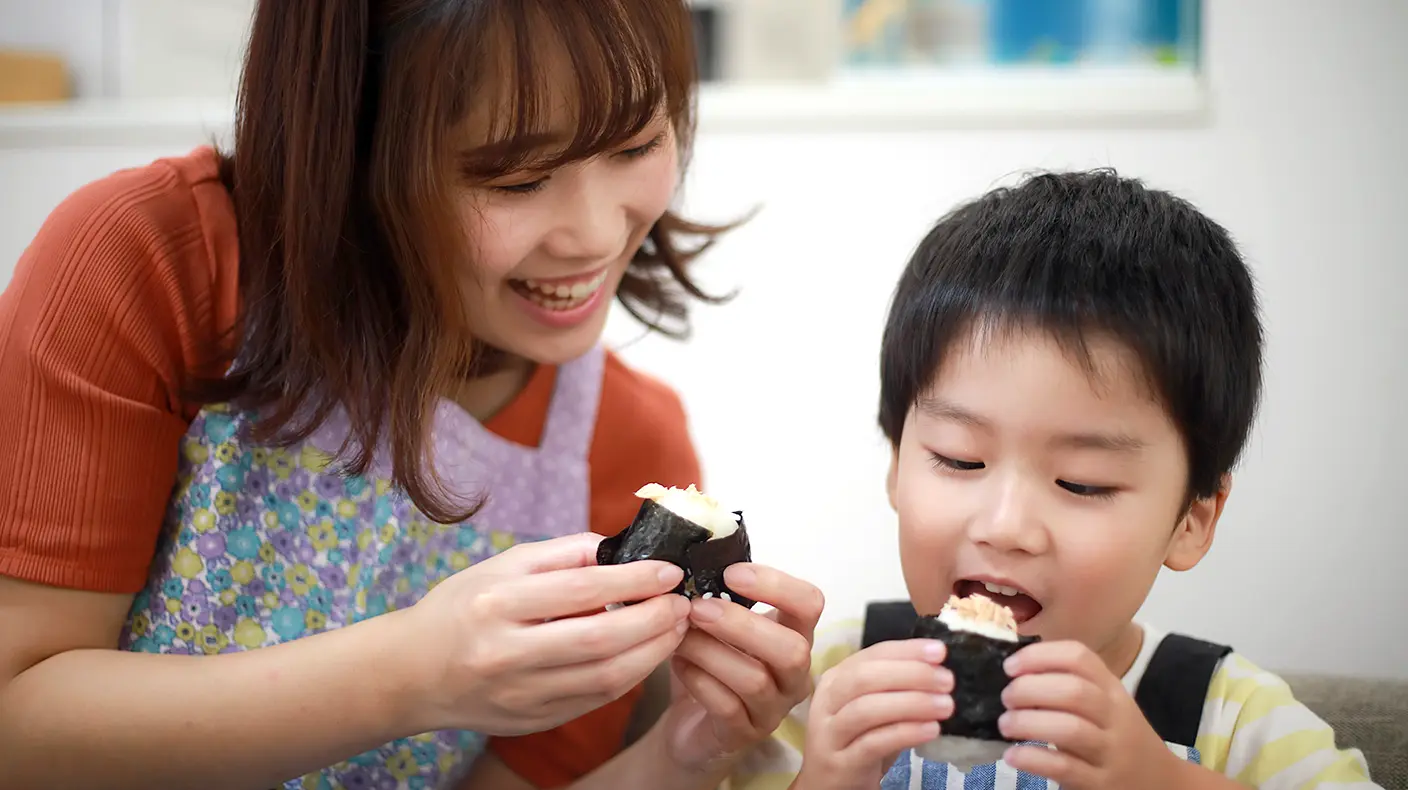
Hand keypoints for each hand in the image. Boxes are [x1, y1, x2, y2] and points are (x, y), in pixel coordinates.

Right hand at [403, 532, 691, 735]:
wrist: (411, 673)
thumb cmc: (462, 608)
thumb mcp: (501, 566)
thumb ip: (562, 554)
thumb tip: (621, 547)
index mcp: (497, 603)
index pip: (582, 589)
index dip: (634, 580)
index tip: (669, 571)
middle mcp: (506, 652)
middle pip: (600, 639)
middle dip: (654, 620)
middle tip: (683, 604)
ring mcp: (519, 694)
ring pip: (605, 678)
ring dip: (652, 652)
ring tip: (674, 629)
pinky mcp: (531, 721)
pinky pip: (594, 700)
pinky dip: (629, 677)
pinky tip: (645, 655)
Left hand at [656, 564, 823, 773]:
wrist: (692, 721)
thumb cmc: (710, 661)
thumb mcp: (718, 623)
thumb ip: (716, 595)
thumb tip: (691, 560)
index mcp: (794, 634)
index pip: (810, 603)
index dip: (776, 584)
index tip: (731, 573)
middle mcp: (794, 674)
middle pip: (793, 649)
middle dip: (741, 623)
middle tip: (697, 607)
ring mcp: (774, 708)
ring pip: (755, 679)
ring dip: (710, 650)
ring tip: (678, 635)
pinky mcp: (745, 734)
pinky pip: (727, 707)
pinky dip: (698, 680)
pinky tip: (678, 664)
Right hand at [793, 639, 953, 789]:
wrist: (830, 784)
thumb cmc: (858, 739)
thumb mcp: (875, 708)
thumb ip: (896, 688)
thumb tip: (937, 669)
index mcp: (837, 678)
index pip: (872, 654)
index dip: (906, 651)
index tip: (940, 651)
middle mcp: (827, 701)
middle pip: (865, 678)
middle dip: (910, 674)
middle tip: (946, 680)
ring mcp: (830, 732)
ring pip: (867, 709)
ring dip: (911, 703)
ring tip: (946, 706)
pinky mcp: (840, 762)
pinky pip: (873, 743)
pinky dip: (905, 733)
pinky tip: (931, 730)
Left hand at [999, 640, 1183, 789]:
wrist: (1159, 782)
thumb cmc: (1116, 736)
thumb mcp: (1103, 705)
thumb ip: (1068, 687)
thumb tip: (1014, 674)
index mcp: (1112, 688)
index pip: (1079, 657)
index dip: (1040, 656)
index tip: (1010, 666)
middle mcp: (1115, 716)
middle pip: (1073, 691)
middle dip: (1030, 690)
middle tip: (1006, 698)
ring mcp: (1111, 751)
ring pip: (1070, 729)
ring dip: (1028, 723)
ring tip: (1006, 724)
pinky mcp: (1102, 783)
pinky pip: (1065, 768)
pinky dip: (1033, 759)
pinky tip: (1013, 756)